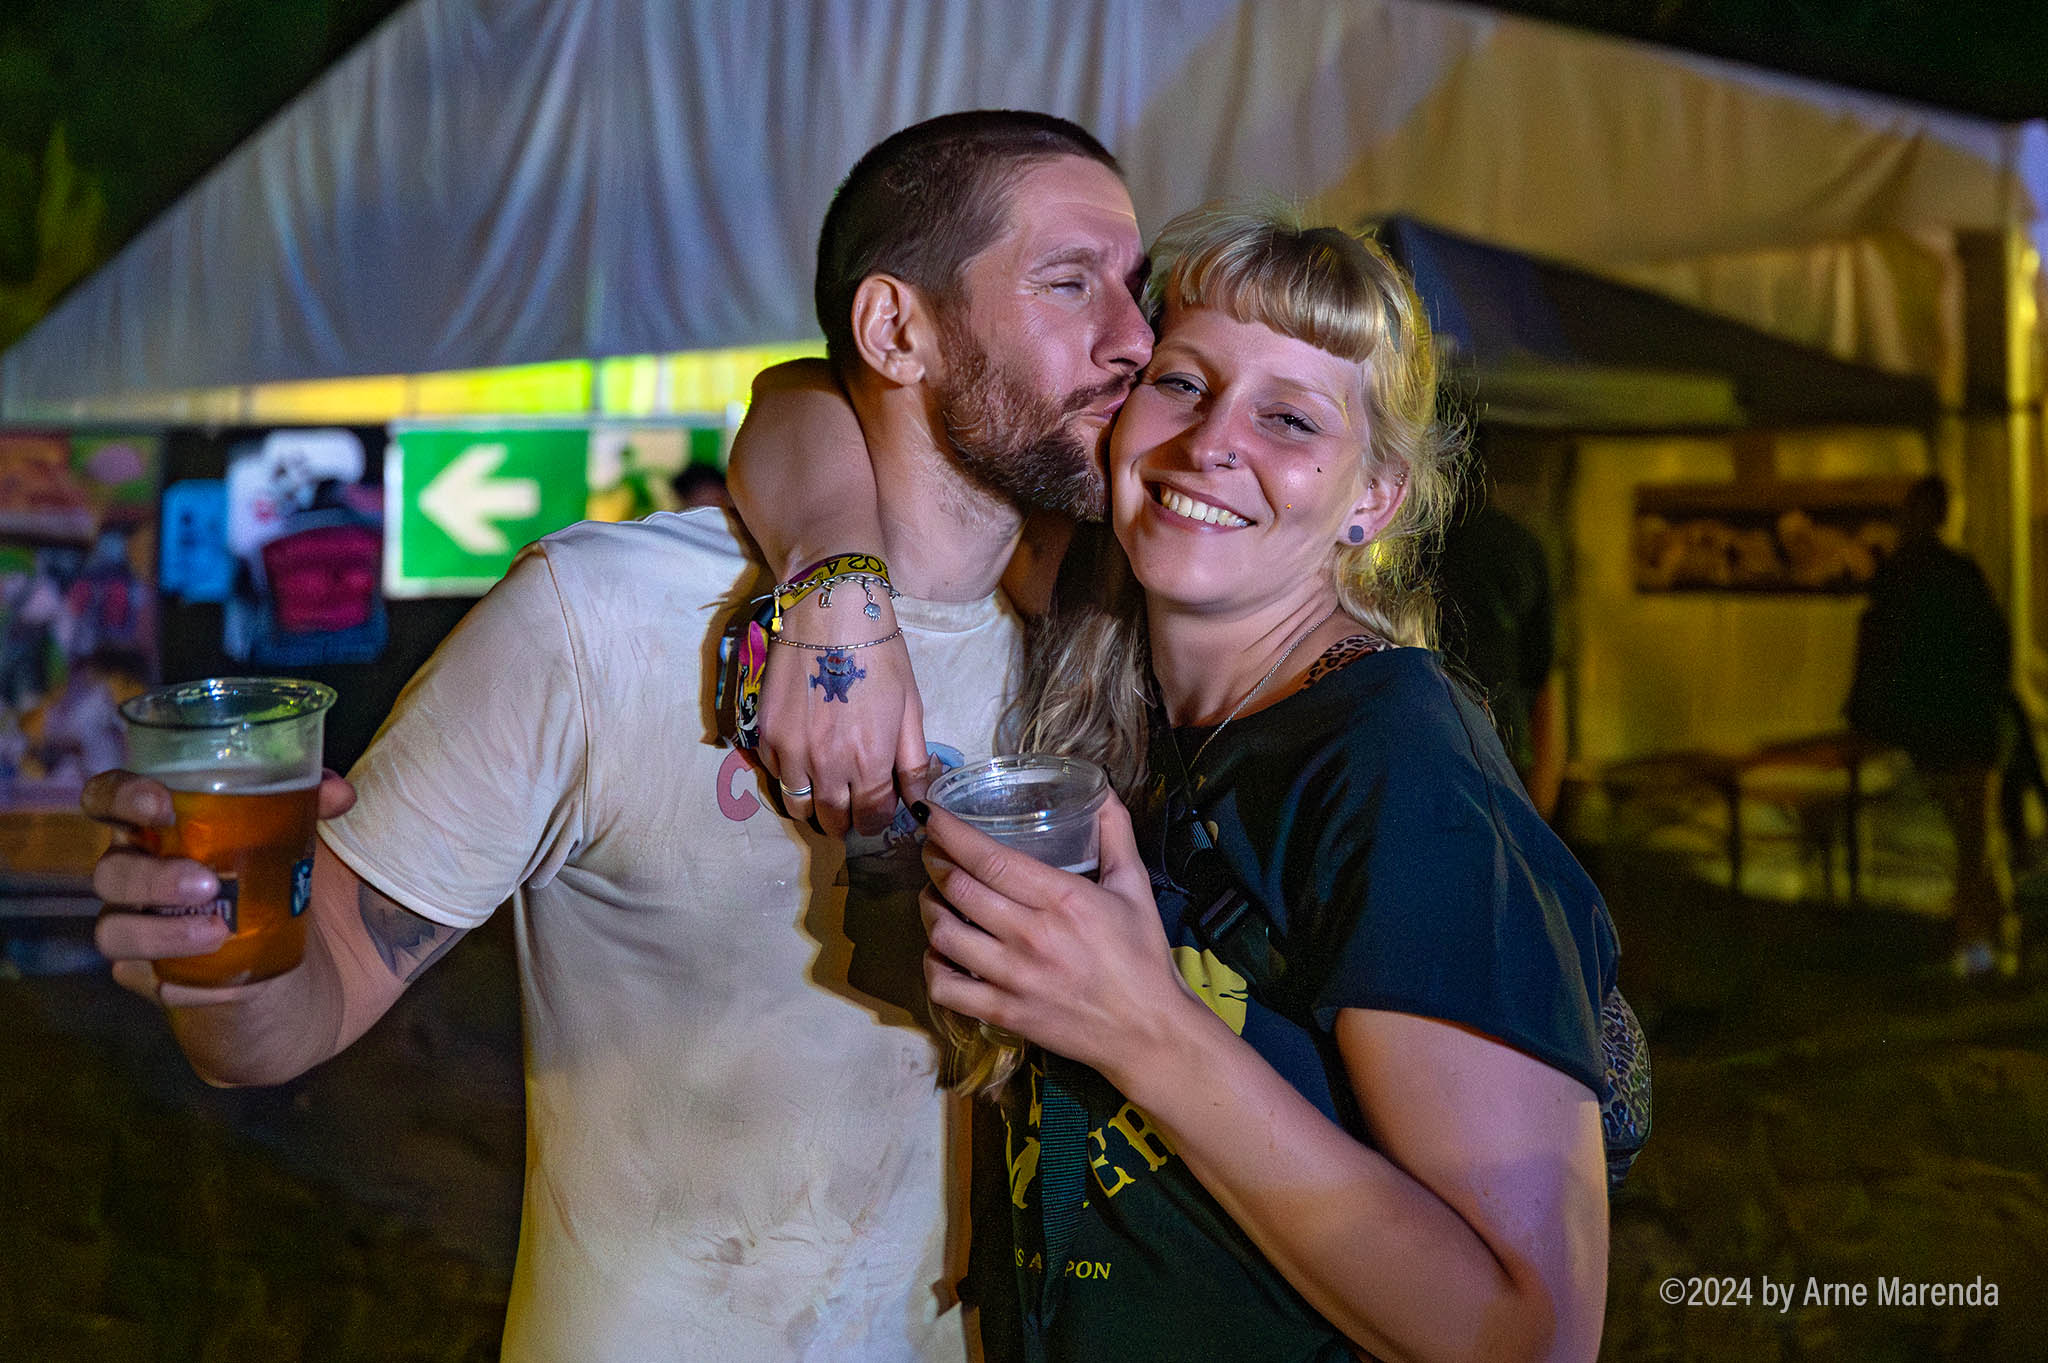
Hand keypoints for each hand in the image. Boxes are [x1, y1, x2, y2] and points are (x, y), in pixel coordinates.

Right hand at [83, 768, 355, 1003]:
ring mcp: (137, 927)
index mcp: (156, 827)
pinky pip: (151, 983)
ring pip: (114, 932)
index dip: (119, 798)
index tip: (161, 803)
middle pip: (110, 872)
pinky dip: (189, 985)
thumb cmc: (278, 874)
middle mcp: (135, 874)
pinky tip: (230, 986)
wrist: (296, 957)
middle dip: (152, 877)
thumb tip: (338, 793)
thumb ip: (312, 805)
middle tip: (207, 883)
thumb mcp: (299, 836)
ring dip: (161, 933)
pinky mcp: (153, 977)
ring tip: (218, 933)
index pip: (108, 801)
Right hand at [756, 588, 930, 837]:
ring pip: (799, 805)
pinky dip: (791, 777)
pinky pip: (777, 775)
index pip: (872, 817)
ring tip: (826, 790)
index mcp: (869, 760)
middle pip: (833, 820)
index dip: (877, 819)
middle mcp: (828, 765)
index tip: (878, 810)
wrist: (830, 613)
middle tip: (851, 806)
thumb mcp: (909, 707)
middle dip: (846, 820)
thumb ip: (913, 761)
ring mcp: (792, 752)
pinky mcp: (767, 736)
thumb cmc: (878, 656)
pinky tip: (804, 759)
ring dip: (815, 806)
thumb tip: (920, 800)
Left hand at [918, 793, 1191, 1080]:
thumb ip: (1116, 835)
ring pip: (944, 934)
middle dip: (934, 863)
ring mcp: (1014, 977)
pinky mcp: (1004, 1013)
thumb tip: (1104, 792)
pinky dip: (932, 965)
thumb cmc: (1142, 958)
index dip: (950, 833)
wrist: (1148, 1032)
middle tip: (932, 852)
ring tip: (934, 896)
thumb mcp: (1135, 887)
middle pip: (958, 889)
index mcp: (1063, 899)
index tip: (931, 817)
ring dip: (929, 908)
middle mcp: (1032, 936)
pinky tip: (940, 951)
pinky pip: (946, 987)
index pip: (990, 858)